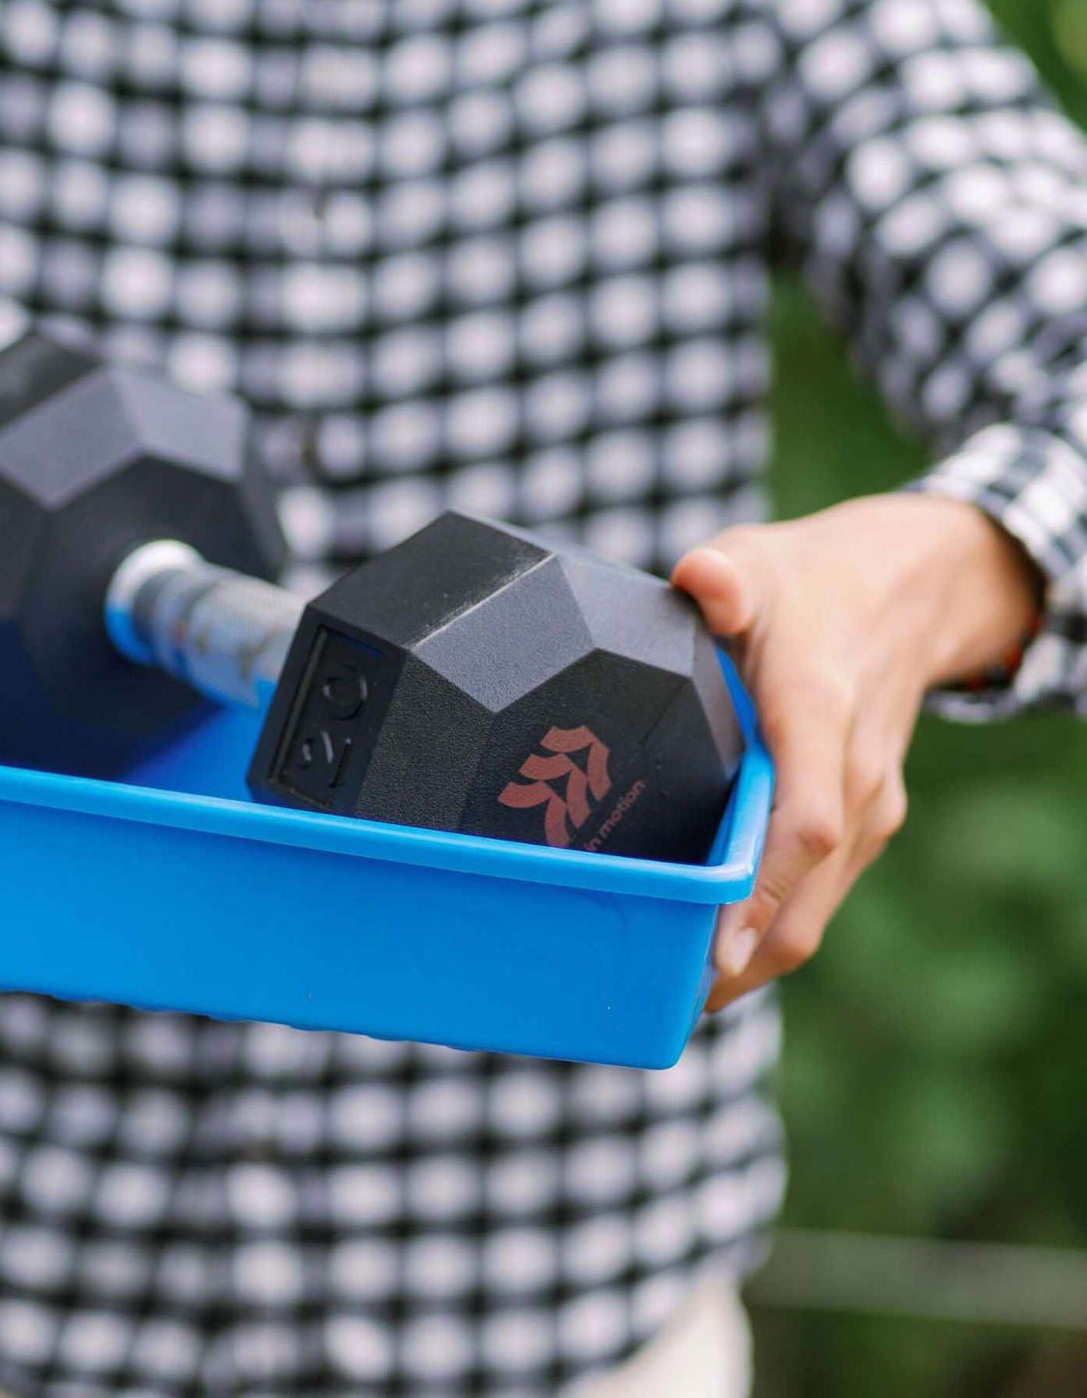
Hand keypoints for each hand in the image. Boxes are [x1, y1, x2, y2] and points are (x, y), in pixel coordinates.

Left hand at [671, 493, 1038, 1010]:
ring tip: (663, 994)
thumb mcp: (759, 559)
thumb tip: (701, 581)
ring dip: (751, 958)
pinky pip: (817, 893)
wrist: (906, 592)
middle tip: (651, 999)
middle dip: (739, 959)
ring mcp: (866, 804)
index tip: (712, 948)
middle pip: (808, 895)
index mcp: (822, 713)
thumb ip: (724, 575)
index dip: (760, 890)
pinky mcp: (863, 820)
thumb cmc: (807, 582)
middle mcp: (853, 774)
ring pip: (815, 909)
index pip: (805, 820)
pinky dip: (768, 930)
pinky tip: (707, 952)